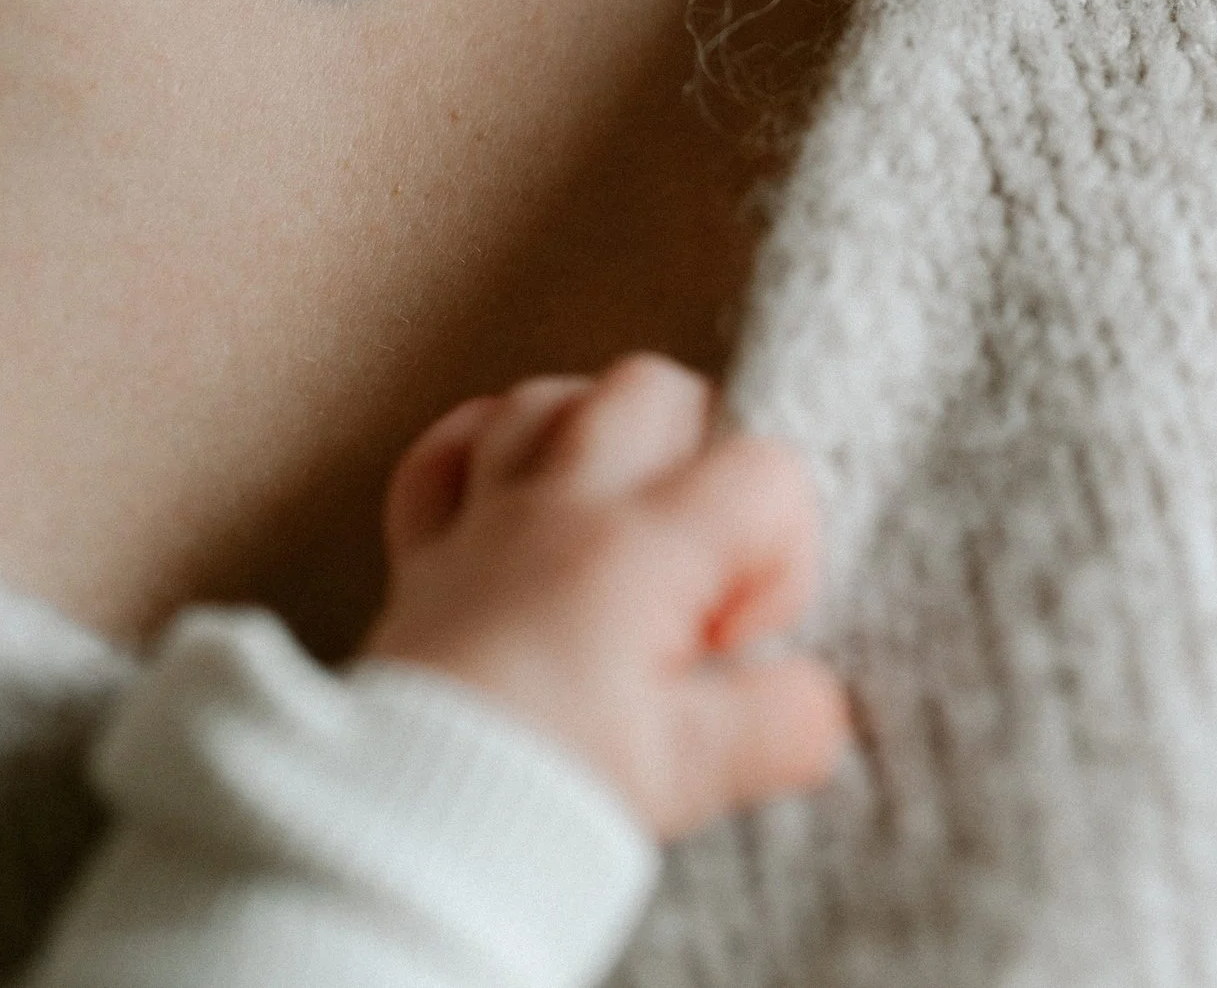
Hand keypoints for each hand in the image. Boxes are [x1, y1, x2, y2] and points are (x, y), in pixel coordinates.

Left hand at [361, 355, 850, 840]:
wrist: (401, 828)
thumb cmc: (546, 789)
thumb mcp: (694, 773)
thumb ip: (783, 723)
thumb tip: (816, 700)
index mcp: (641, 549)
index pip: (762, 475)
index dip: (782, 553)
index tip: (739, 642)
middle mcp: (562, 510)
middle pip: (652, 389)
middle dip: (700, 454)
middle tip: (701, 553)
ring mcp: (484, 521)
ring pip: (545, 400)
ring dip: (597, 442)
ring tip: (620, 526)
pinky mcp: (423, 555)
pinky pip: (448, 451)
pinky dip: (487, 457)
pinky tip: (517, 506)